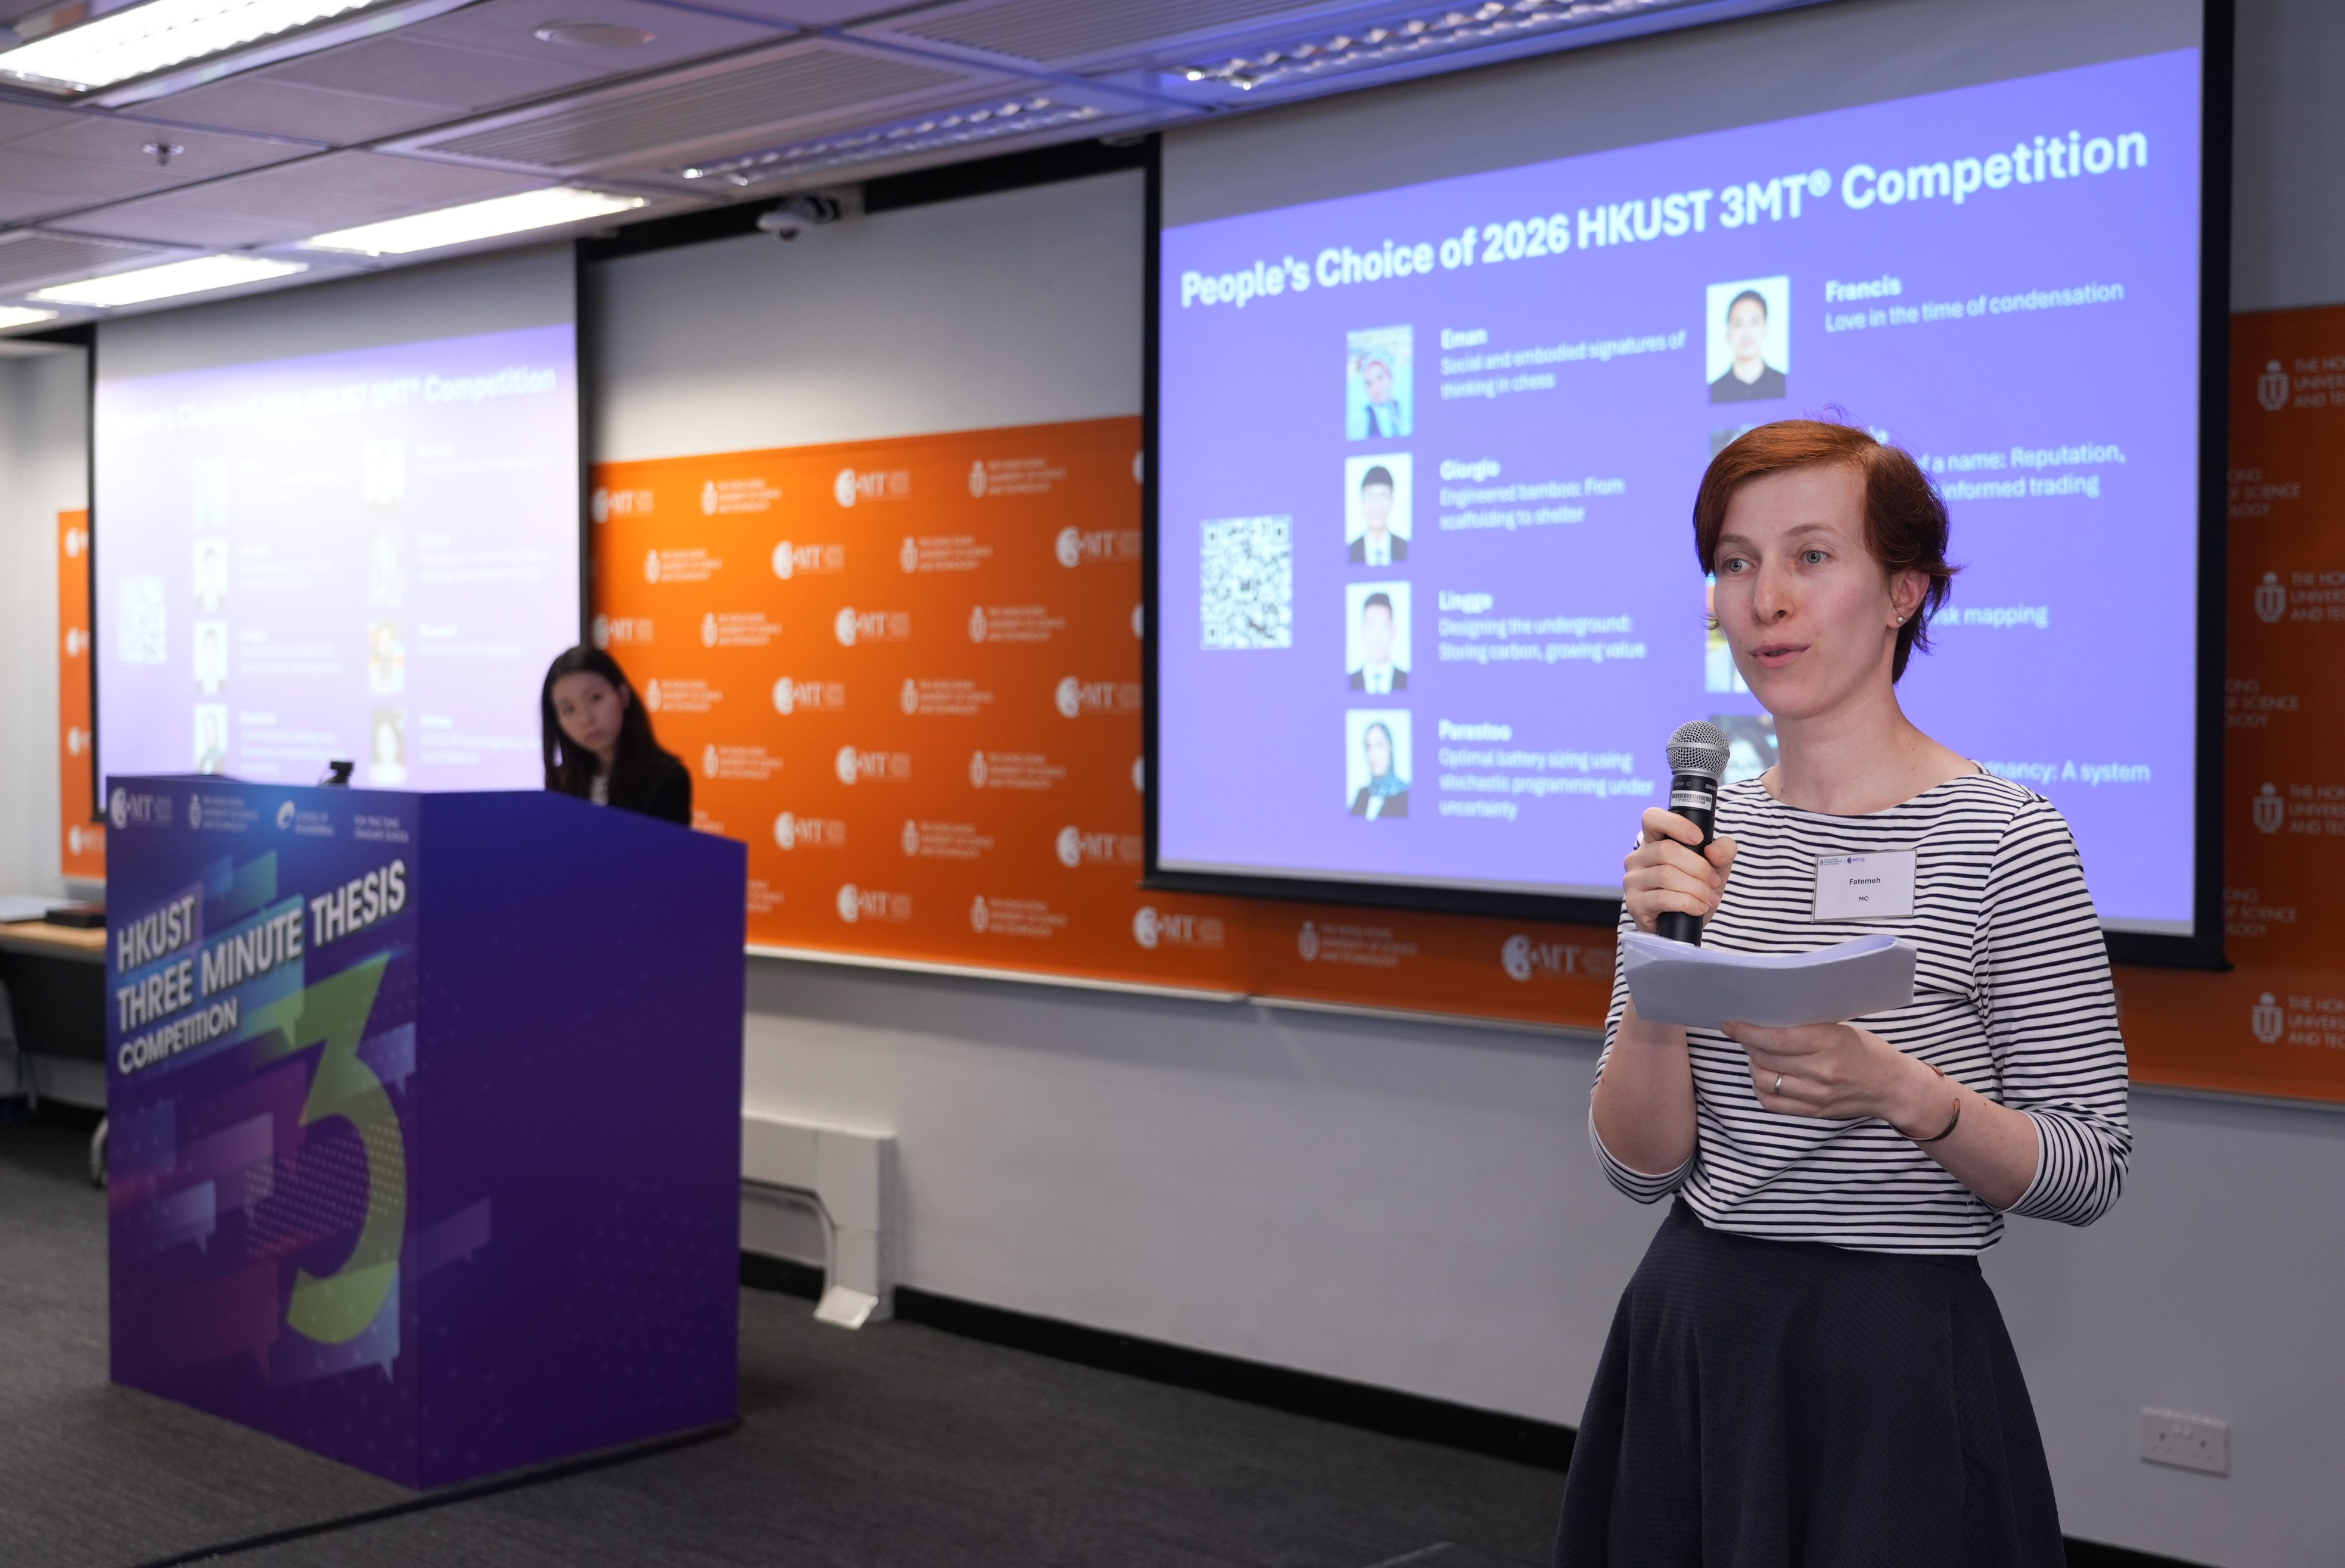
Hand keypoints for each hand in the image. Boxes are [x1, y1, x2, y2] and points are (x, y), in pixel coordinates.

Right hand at [1622, 809, 1736, 934]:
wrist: (1686, 924)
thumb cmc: (1696, 889)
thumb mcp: (1717, 867)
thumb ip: (1724, 851)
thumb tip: (1713, 852)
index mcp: (1654, 841)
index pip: (1652, 818)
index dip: (1675, 824)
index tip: (1698, 838)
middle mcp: (1638, 858)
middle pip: (1666, 850)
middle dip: (1698, 867)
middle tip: (1713, 881)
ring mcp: (1633, 881)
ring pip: (1666, 875)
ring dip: (1696, 888)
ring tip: (1708, 898)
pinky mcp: (1634, 904)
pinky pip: (1662, 898)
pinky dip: (1687, 903)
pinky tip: (1698, 907)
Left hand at [1724, 1019, 1946, 1131]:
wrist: (1893, 1087)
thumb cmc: (1866, 1051)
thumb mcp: (1840, 1029)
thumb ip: (1806, 1026)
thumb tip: (1764, 1017)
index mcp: (1830, 1043)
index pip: (1776, 1037)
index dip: (1747, 1030)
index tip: (1730, 1023)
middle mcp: (1821, 1072)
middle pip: (1765, 1057)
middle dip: (1748, 1042)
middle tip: (1743, 1032)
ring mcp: (1816, 1096)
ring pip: (1763, 1080)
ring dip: (1753, 1064)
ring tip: (1758, 1052)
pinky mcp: (1813, 1112)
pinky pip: (1771, 1102)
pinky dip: (1761, 1087)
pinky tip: (1766, 1074)